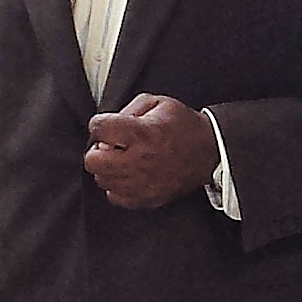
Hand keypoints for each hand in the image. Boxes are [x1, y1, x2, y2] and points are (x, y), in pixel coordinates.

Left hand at [83, 95, 219, 210]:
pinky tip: (129, 174)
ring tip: (123, 160)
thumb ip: (129, 109)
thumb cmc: (182, 126)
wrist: (209, 152)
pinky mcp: (147, 199)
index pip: (98, 128)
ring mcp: (143, 184)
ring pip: (102, 179)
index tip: (108, 125)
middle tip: (112, 146)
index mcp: (142, 133)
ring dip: (107, 168)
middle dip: (98, 150)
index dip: (100, 123)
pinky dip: (117, 185)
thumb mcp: (159, 103)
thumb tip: (106, 127)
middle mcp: (140, 161)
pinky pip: (114, 196)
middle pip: (92, 160)